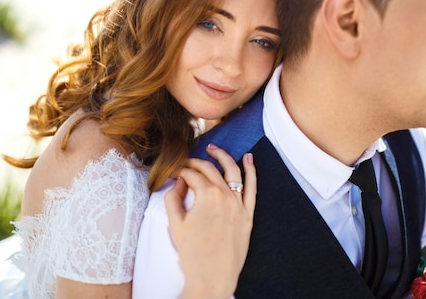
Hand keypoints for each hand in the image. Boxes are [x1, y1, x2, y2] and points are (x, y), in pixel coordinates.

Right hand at [165, 144, 255, 298]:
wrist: (212, 277)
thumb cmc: (193, 253)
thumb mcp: (175, 223)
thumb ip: (173, 197)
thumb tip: (177, 182)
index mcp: (206, 195)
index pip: (191, 174)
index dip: (179, 171)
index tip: (173, 173)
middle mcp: (225, 195)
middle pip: (210, 169)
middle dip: (196, 162)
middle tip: (187, 163)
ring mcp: (239, 204)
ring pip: (233, 171)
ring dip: (223, 156)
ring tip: (213, 149)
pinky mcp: (248, 214)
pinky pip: (252, 187)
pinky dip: (251, 171)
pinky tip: (248, 158)